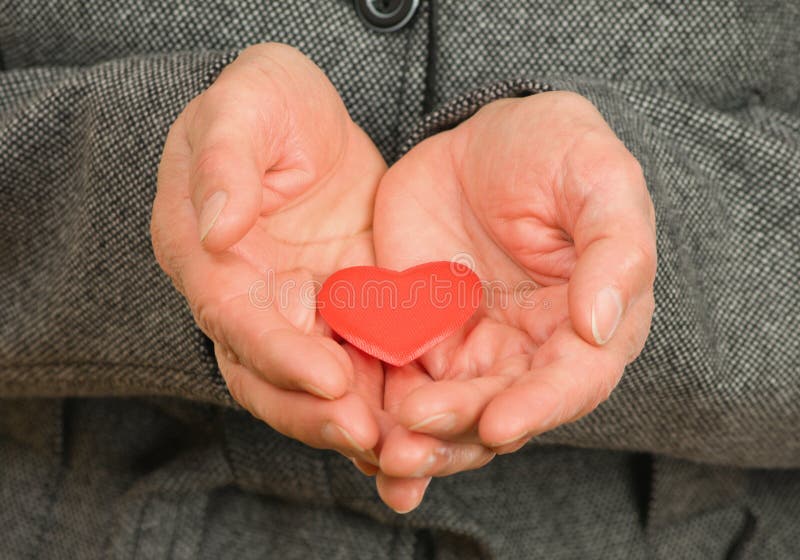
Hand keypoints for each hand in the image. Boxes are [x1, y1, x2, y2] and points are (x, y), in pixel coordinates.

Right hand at [151, 43, 387, 466]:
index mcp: (210, 258)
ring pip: (321, 388)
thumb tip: (217, 228)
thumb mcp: (244, 106)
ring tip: (407, 460)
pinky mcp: (350, 315)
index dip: (277, 353)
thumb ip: (224, 163)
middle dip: (318, 414)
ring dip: (359, 428)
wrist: (308, 119)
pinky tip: (430, 441)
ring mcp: (302, 314)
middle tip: (370, 440)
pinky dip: (391, 408)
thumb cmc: (265, 102)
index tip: (327, 379)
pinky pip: (367, 369)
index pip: (235, 319)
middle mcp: (251, 301)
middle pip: (272, 377)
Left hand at [373, 92, 655, 496]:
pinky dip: (377, 412)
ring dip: (418, 441)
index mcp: (589, 325)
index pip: (572, 382)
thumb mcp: (599, 178)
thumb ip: (614, 248)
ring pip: (448, 414)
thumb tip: (601, 327)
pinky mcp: (420, 337)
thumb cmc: (556, 150)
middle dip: (458, 434)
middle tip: (410, 444)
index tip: (497, 424)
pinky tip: (350, 429)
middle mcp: (533, 352)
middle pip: (500, 411)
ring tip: (382, 455)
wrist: (481, 139)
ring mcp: (473, 349)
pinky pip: (398, 382)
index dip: (537, 408)